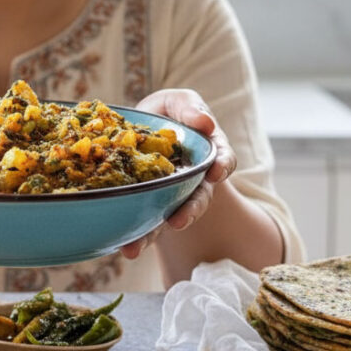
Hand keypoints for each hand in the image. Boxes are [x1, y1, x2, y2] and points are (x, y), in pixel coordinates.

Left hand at [119, 88, 236, 258]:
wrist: (136, 130)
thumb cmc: (164, 114)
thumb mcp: (176, 102)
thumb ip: (190, 108)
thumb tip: (206, 123)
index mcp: (207, 153)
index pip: (224, 161)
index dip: (223, 166)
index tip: (217, 172)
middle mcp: (194, 180)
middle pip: (199, 198)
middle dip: (191, 211)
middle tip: (179, 221)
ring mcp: (172, 196)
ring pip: (170, 216)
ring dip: (156, 233)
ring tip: (138, 248)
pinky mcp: (149, 206)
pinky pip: (146, 223)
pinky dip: (138, 237)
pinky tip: (126, 248)